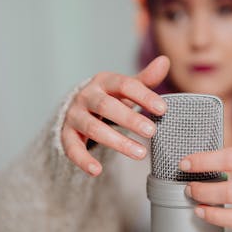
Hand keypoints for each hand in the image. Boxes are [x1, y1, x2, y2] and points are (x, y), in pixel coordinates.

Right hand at [61, 56, 169, 175]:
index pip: (124, 84)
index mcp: (104, 81)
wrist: (78, 109)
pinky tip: (97, 171)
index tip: (163, 109)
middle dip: (130, 119)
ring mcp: (74, 116)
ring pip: (93, 128)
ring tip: (140, 153)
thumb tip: (165, 61)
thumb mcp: (126, 88)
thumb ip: (145, 79)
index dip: (143, 96)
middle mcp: (86, 96)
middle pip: (106, 106)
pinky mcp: (66, 135)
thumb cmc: (110, 98)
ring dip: (117, 142)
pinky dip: (83, 160)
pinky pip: (72, 148)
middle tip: (152, 132)